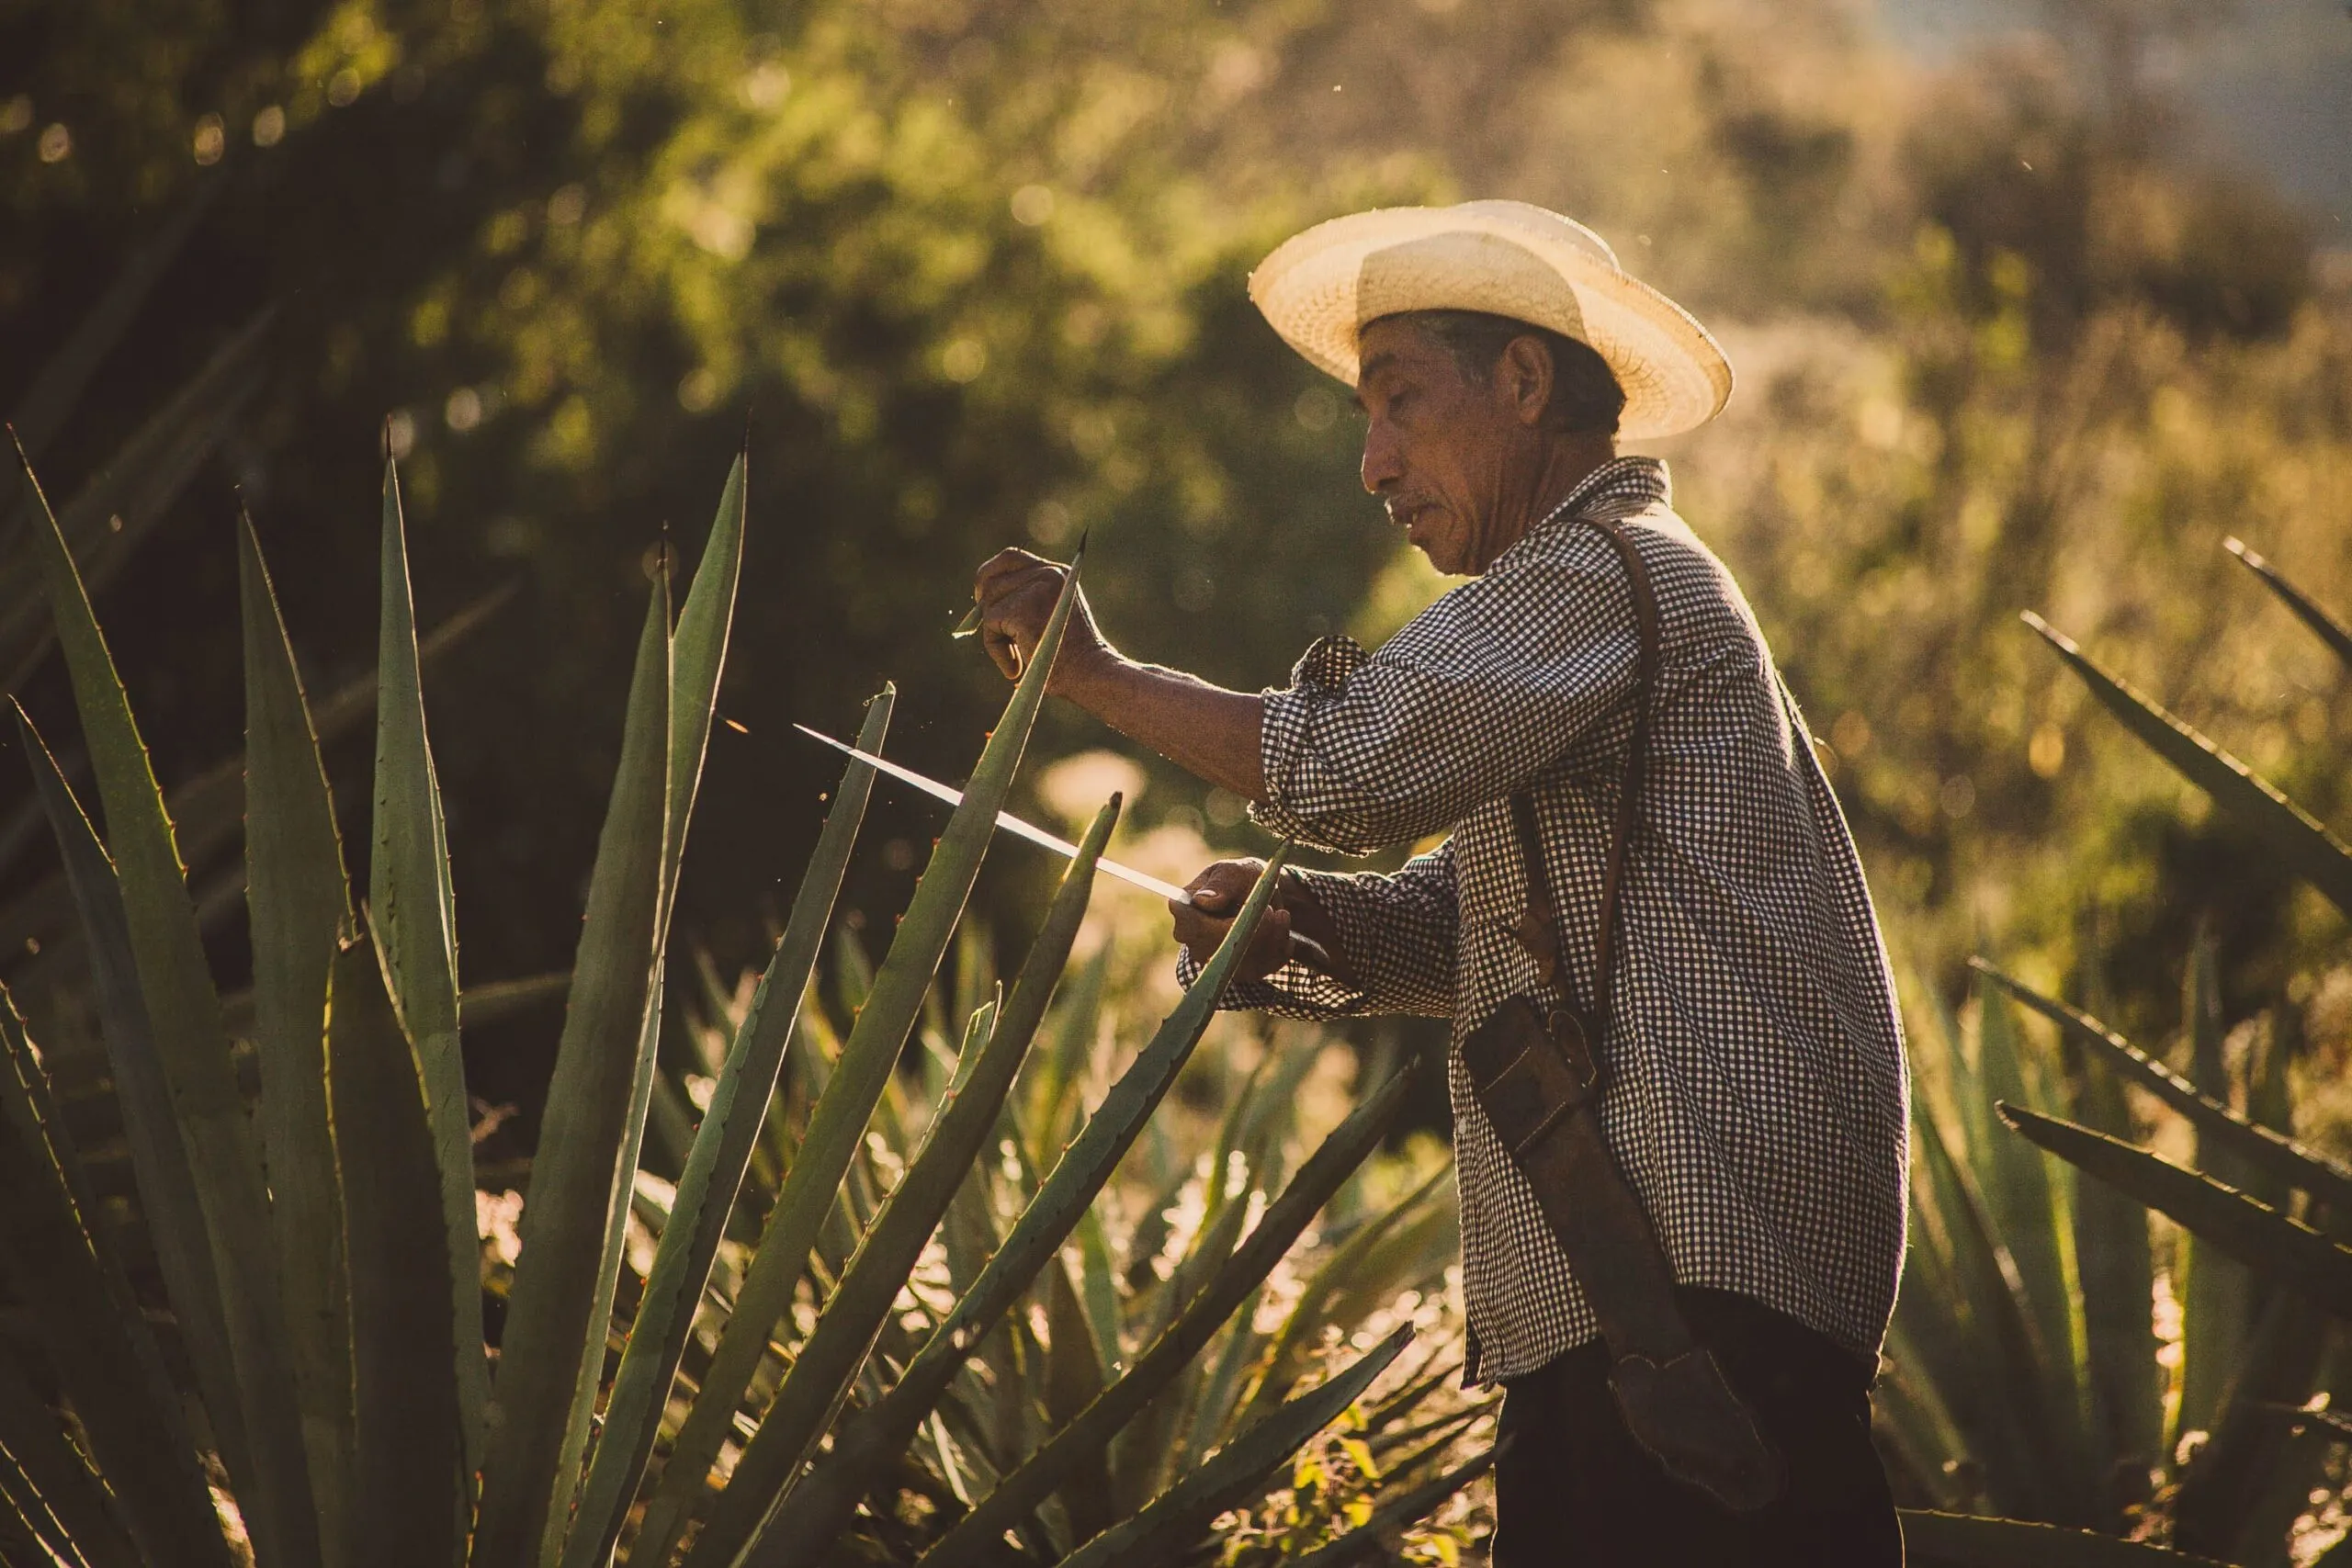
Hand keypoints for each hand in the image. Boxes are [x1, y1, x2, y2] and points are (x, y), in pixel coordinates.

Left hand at [972, 548, 1112, 695]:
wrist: (1090, 674)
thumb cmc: (1073, 658)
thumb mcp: (1054, 618)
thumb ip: (1028, 602)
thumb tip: (984, 604)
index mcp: (1058, 573)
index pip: (1010, 558)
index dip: (991, 575)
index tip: (983, 597)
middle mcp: (1048, 573)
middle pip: (992, 578)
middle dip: (985, 606)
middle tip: (990, 630)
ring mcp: (1036, 588)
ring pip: (989, 603)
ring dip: (994, 634)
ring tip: (1015, 660)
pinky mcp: (1022, 609)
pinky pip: (990, 624)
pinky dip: (996, 649)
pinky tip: (1015, 667)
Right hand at [1170, 858, 1302, 983]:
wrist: (1258, 895)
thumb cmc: (1240, 879)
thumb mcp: (1233, 873)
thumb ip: (1220, 885)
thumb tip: (1202, 901)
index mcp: (1185, 911)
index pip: (1194, 928)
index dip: (1226, 926)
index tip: (1261, 910)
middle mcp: (1193, 941)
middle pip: (1223, 949)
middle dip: (1257, 931)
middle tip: (1274, 910)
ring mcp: (1212, 960)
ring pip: (1245, 961)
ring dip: (1272, 939)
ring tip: (1281, 915)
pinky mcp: (1235, 972)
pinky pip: (1260, 970)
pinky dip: (1278, 952)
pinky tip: (1283, 935)